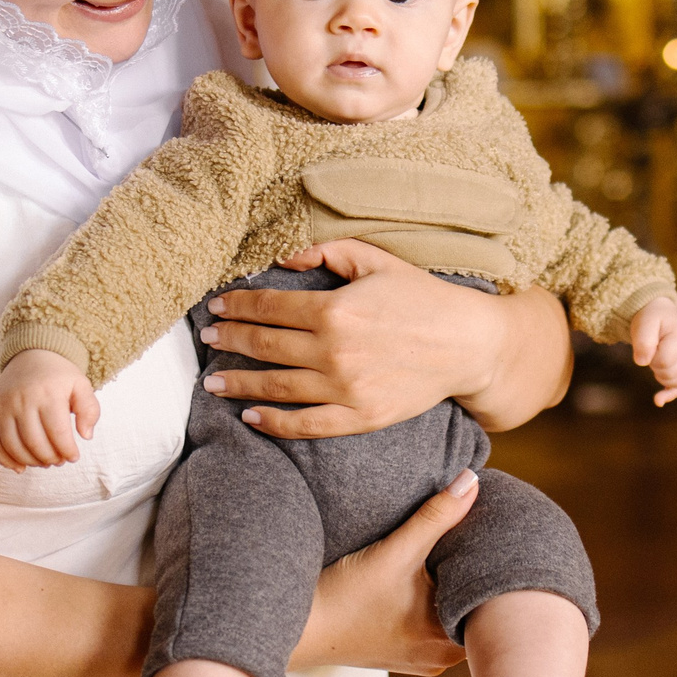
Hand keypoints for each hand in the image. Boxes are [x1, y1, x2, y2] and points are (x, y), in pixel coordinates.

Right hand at [0, 349, 99, 469]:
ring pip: (13, 447)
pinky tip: (20, 467)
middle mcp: (22, 400)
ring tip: (43, 462)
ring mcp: (2, 407)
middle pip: (35, 443)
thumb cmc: (58, 376)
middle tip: (58, 460)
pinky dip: (4, 460)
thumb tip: (86, 436)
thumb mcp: (81, 385)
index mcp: (47, 394)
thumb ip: (90, 410)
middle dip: (50, 459)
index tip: (73, 457)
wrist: (31, 355)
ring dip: (30, 462)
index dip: (67, 451)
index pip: (57, 433)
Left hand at [200, 240, 508, 438]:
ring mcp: (346, 388)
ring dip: (238, 383)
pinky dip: (273, 422)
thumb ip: (326, 252)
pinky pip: (306, 424)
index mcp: (335, 309)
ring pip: (275, 387)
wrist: (469, 344)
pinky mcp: (361, 417)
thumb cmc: (422, 297)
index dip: (237, 305)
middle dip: (230, 340)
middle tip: (207, 339)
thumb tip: (283, 259)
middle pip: (264, 347)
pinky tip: (250, 416)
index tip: (217, 306)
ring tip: (213, 380)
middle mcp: (334, 351)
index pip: (269, 307)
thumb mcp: (376, 260)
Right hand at [291, 469, 474, 675]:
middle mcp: (440, 658)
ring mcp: (421, 659)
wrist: (295, 628)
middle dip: (473, 574)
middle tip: (478, 537)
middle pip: (473, 608)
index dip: (494, 568)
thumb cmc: (343, 596)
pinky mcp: (402, 652)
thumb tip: (472, 481)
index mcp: (448, 640)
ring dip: (452, 587)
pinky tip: (426, 576)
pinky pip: (433, 624)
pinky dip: (434, 600)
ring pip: (453, 615)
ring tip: (453, 551)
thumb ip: (437, 516)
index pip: (491, 602)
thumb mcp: (395, 551)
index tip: (493, 539)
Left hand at [630, 298, 676, 404]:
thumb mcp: (644, 322)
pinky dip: (670, 394)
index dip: (651, 357)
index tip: (648, 345)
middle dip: (655, 366)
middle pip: (670, 373)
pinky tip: (658, 400)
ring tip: (656, 358)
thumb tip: (642, 363)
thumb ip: (643, 340)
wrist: (658, 313)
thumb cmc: (650, 318)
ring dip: (661, 375)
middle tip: (652, 349)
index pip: (664, 361)